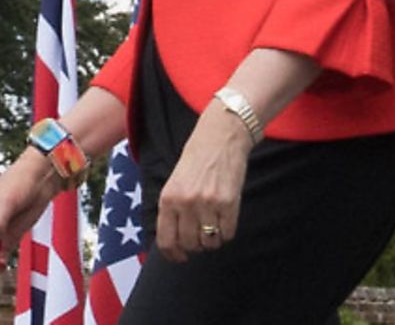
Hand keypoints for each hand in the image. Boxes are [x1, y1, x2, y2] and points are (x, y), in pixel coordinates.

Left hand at [154, 106, 251, 262]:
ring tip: (214, 225)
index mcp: (168, 199)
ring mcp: (208, 204)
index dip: (173, 255)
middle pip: (189, 244)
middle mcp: (186, 203)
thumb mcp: (174, 182)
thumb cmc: (197, 159)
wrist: (221, 136)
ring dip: (213, 240)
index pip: (166, 241)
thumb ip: (172, 210)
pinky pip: (228, 233)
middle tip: (201, 236)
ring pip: (209, 242)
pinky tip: (226, 218)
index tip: (180, 258)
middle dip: (196, 246)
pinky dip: (227, 231)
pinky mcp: (229, 203)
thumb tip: (174, 242)